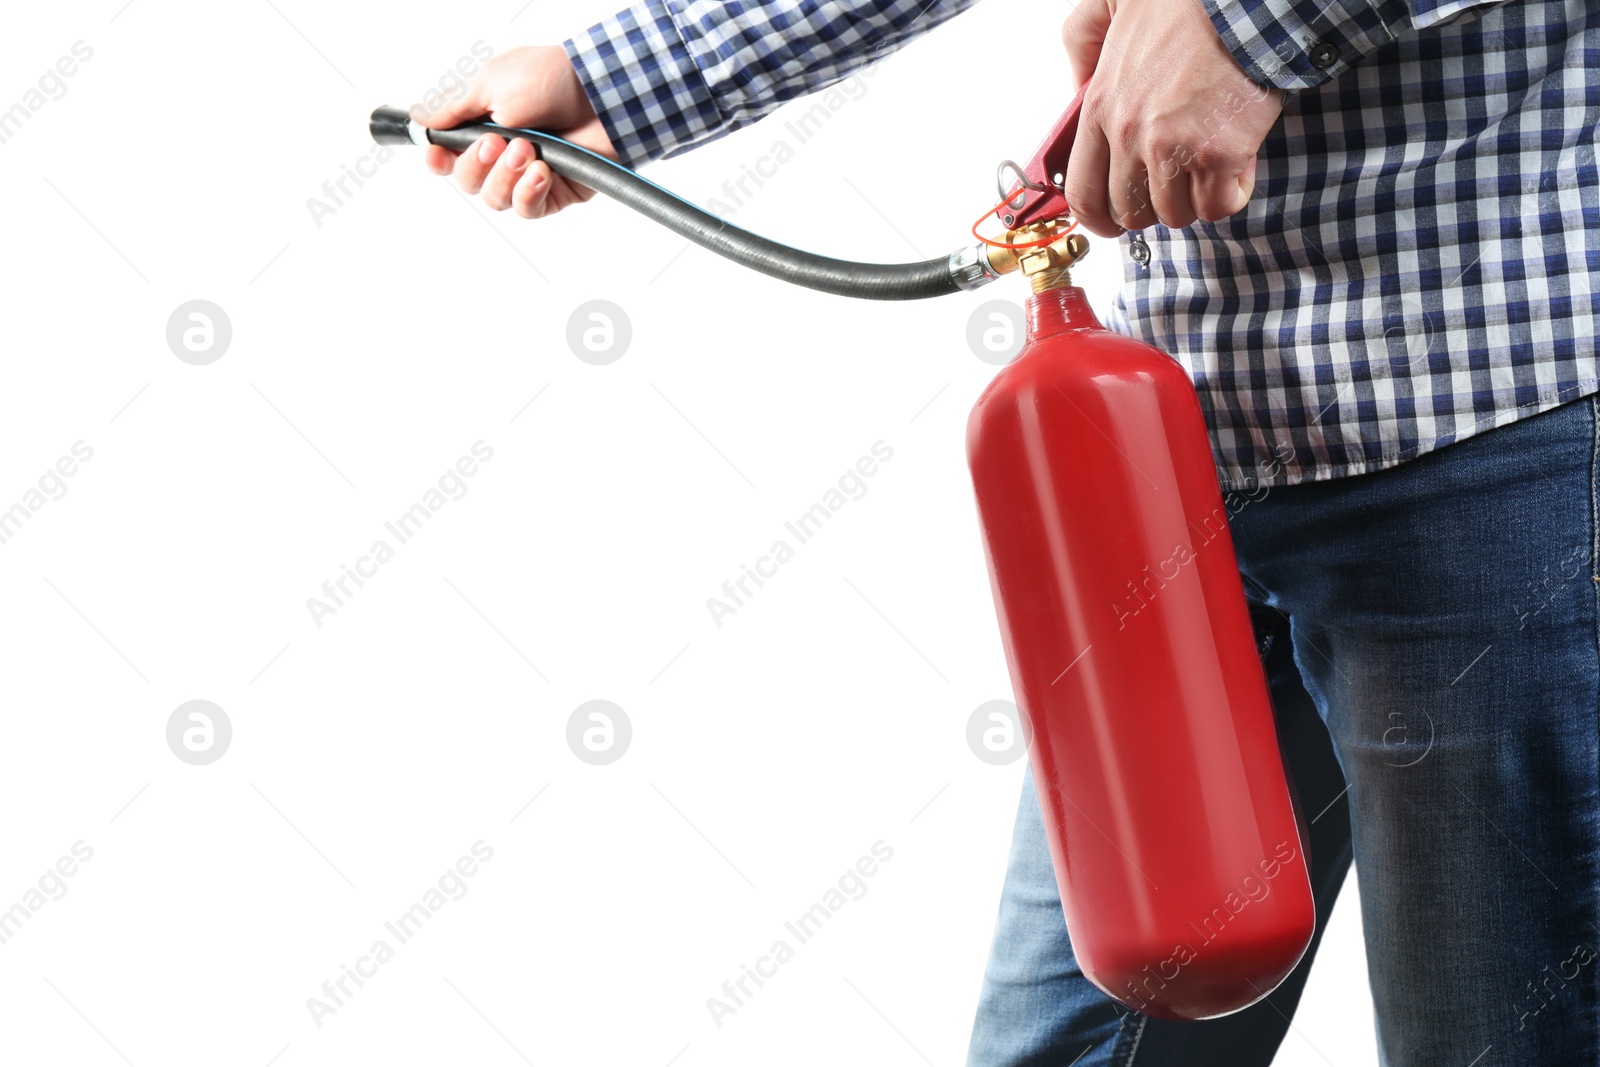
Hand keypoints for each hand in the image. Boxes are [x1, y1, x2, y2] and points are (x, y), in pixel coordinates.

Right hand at [412, 45, 616, 218]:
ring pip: (495, 200)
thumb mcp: (490, 83)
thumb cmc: (551, 79)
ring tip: (528, 150)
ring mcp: (528, 173)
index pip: (448, 155)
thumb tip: (421, 119)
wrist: (601, 93)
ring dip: (506, 176)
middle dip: (478, 164)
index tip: (438, 156)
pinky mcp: (555, 191)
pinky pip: (529, 209)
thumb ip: (453, 107)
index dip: (439, 160)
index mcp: (483, 124)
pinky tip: (541, 172)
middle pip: (468, 181)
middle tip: (499, 142)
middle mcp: (503, 151)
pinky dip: (529, 193)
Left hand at [1061, 0, 1282, 236]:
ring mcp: (1174, 149)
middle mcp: (1130, 136)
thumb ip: (1082, 43)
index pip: (1082, 192)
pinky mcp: (1219, 156)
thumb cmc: (1185, 0)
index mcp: (1101, 107)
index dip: (1097, 218)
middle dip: (1150, 206)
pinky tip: (1235, 165)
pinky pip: (1217, 207)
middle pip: (1129, 212)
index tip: (1110, 221)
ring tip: (1207, 162)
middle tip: (1172, 182)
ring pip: (1175, 214)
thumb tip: (1077, 84)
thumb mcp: (1111, 4)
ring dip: (1193, 198)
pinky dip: (1229, 195)